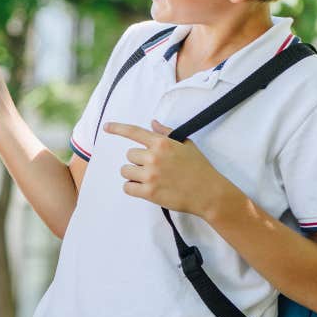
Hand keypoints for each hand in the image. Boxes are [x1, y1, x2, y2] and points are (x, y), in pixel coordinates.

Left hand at [104, 119, 227, 216]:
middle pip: (129, 155)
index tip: (106, 127)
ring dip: (133, 175)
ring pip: (125, 171)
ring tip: (150, 179)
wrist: (210, 193)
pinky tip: (145, 189)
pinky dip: (133, 188)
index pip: (134, 132)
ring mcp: (150, 175)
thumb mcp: (186, 144)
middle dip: (138, 161)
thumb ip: (167, 133)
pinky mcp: (149, 193)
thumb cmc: (200, 168)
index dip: (118, 128)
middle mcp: (154, 157)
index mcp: (162, 143)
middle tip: (153, 169)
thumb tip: (153, 123)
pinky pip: (127, 188)